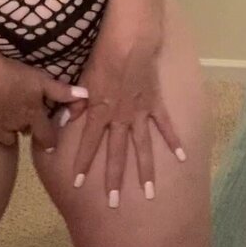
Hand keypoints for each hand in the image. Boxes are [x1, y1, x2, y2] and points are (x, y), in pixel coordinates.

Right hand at [0, 55, 88, 151]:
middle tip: (26, 119)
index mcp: (34, 116)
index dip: (49, 141)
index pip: (46, 135)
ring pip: (8, 138)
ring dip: (10, 132)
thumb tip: (86, 95)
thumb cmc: (14, 77)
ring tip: (9, 122)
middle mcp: (18, 127)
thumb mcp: (41, 80)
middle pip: (26, 134)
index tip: (50, 146)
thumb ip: (62, 90)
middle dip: (28, 128)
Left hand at [64, 41, 185, 205]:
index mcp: (100, 111)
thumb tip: (63, 119)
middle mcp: (120, 118)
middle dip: (113, 179)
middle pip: (116, 153)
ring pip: (142, 147)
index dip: (82, 163)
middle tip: (112, 204)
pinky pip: (165, 126)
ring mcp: (140, 113)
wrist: (130, 42)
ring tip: (149, 193)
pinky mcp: (155, 104)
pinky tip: (183, 158)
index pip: (88, 143)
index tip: (77, 184)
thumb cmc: (103, 56)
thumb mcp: (83, 79)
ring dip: (145, 171)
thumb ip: (75, 102)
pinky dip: (174, 141)